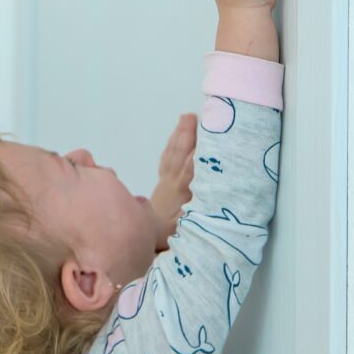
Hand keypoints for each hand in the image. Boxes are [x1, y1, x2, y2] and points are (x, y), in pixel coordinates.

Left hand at [149, 113, 196, 249]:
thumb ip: (195, 216)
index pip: (190, 172)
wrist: (148, 237)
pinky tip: (177, 134)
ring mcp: (166, 180)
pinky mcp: (163, 181)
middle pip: (180, 155)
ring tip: (187, 117)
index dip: (197, 157)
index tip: (204, 142)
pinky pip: (167, 158)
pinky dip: (172, 144)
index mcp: (181, 193)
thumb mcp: (185, 229)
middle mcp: (172, 183)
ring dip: (180, 134)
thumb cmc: (171, 234)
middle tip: (195, 116)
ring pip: (173, 153)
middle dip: (188, 135)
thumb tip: (206, 204)